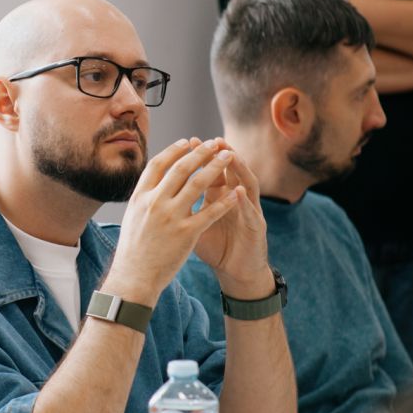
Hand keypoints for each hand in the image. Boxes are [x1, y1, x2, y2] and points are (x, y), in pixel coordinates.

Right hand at [103, 138, 239, 306]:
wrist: (134, 276)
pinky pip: (210, 212)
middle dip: (200, 152)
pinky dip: (224, 201)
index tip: (188, 142)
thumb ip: (144, 197)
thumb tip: (153, 180)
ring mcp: (171, 217)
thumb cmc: (133, 248)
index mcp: (140, 196)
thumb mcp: (133, 216)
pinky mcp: (186, 233)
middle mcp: (154, 203)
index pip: (159, 164)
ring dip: (216, 167)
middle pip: (181, 168)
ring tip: (228, 157)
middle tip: (214, 144)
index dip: (174, 150)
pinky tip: (235, 193)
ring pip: (198, 184)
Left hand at [190, 138, 272, 299]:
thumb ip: (181, 208)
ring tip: (229, 154)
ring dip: (238, 168)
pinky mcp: (257, 227)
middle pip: (230, 171)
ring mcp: (249, 211)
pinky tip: (236, 190)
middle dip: (219, 155)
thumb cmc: (215, 248)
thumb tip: (155, 195)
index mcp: (219, 197)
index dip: (200, 157)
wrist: (235, 272)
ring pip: (246, 183)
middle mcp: (236, 199)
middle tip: (211, 140)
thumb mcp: (193, 225)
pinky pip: (251, 211)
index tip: (188, 142)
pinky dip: (243, 201)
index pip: (210, 171)